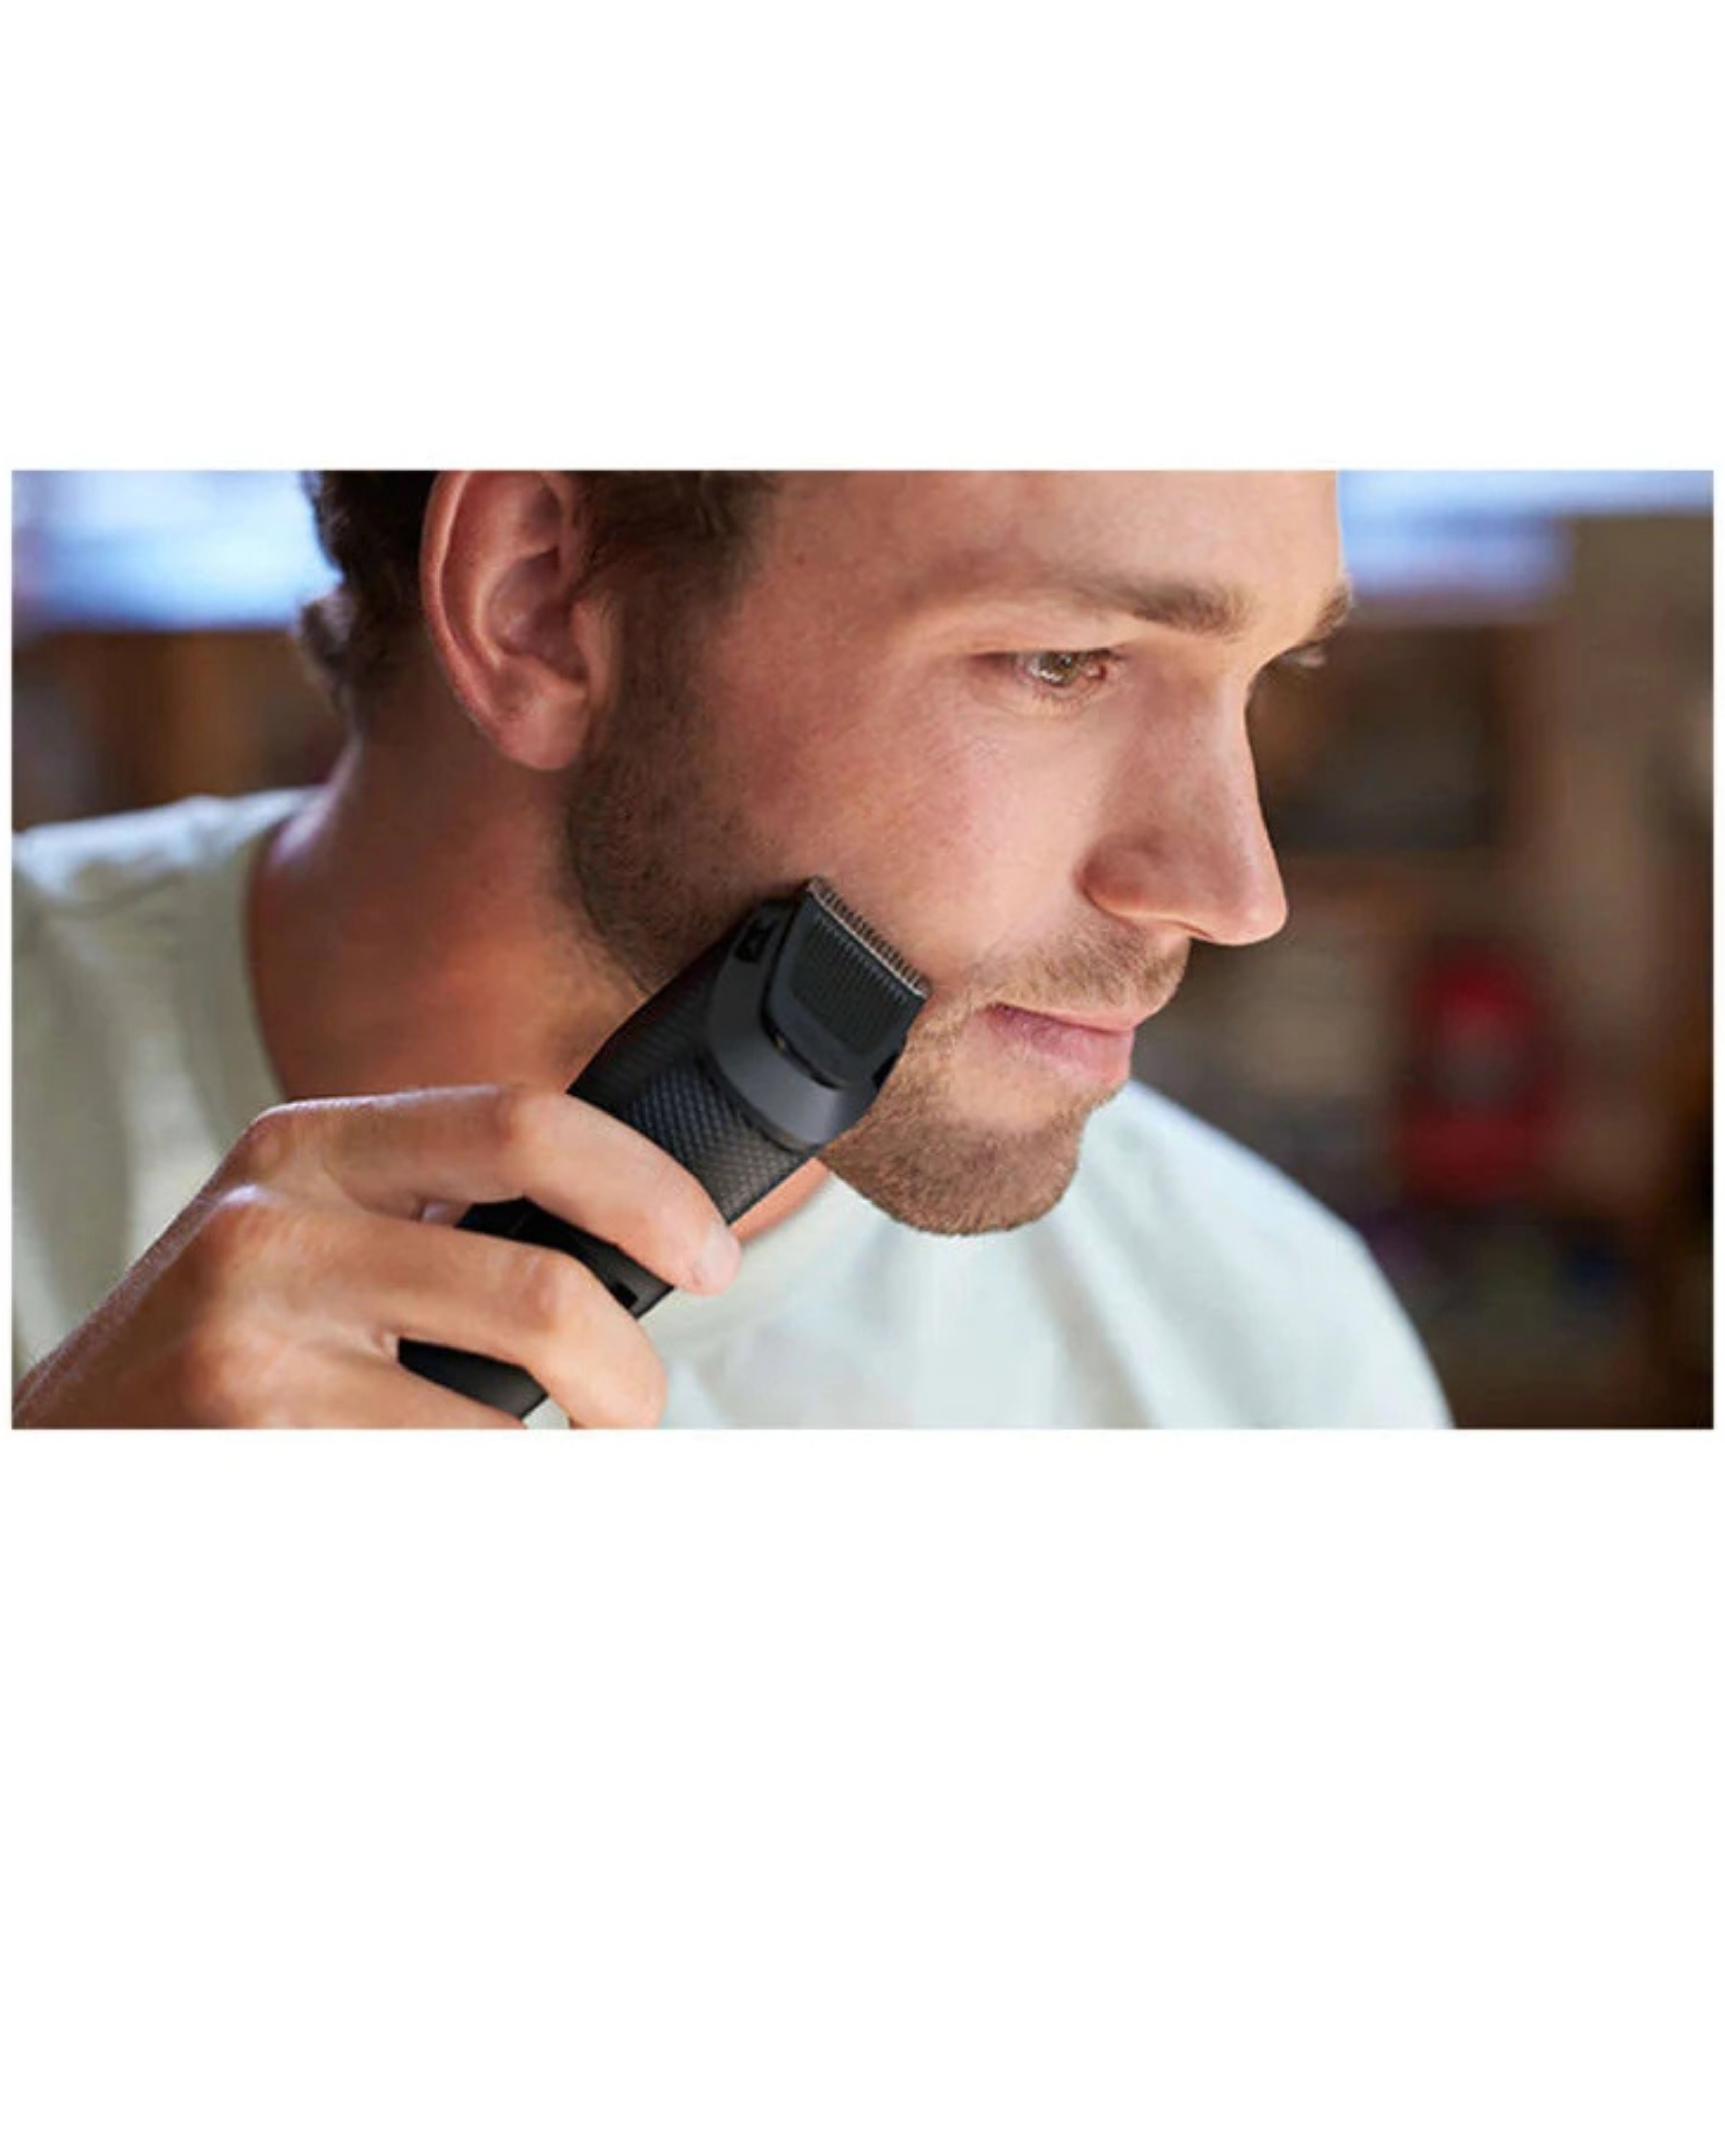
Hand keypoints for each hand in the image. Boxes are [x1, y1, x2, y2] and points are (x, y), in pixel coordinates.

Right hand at [12, 1087, 741, 1427]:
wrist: (70, 1438)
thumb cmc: (226, 1335)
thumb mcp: (314, 1228)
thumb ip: (441, 1210)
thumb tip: (636, 1240)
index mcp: (311, 1147)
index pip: (526, 1124)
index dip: (647, 1190)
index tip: (711, 1256)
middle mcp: (274, 1231)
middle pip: (541, 1297)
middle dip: (630, 1381)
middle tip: (634, 1414)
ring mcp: (252, 1353)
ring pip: (498, 1434)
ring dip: (554, 1470)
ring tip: (529, 1465)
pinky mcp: (250, 1455)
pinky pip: (434, 1498)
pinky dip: (477, 1508)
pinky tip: (442, 1490)